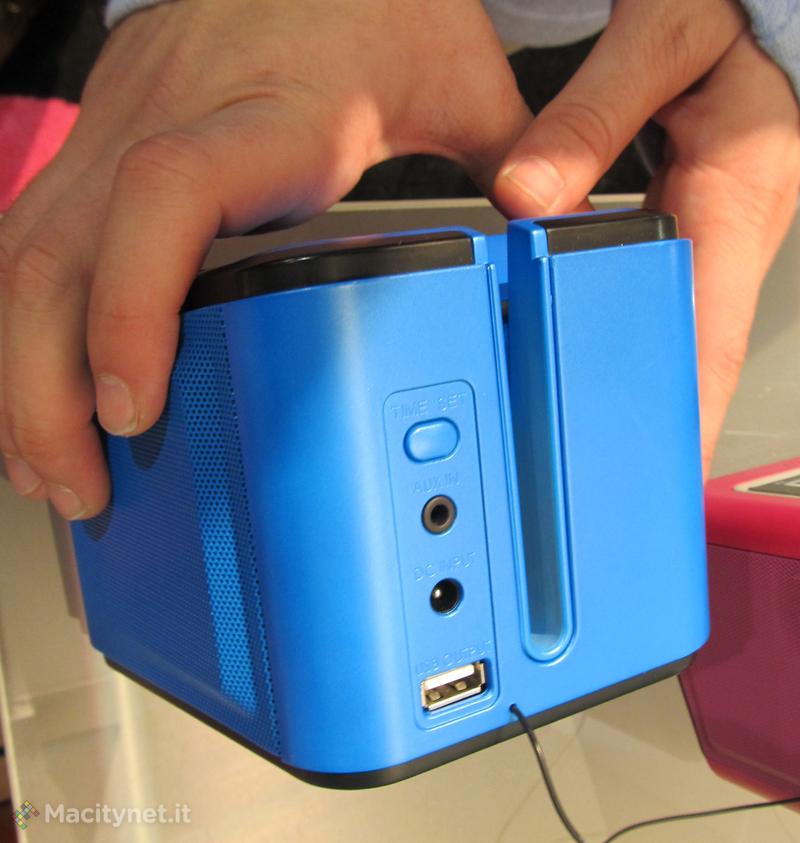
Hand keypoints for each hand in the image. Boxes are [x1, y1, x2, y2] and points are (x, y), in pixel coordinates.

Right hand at [0, 0, 532, 517]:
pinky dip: (26, 321)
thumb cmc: (383, 5)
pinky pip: (34, 236)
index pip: (168, 199)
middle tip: (79, 485)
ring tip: (47, 461)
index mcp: (270, 115)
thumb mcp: (461, 79)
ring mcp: (121, 127)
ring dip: (20, 370)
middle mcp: (171, 118)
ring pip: (26, 255)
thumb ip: (510, 158)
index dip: (132, 308)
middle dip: (45, 388)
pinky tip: (36, 377)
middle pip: (61, 254)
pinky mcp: (103, 139)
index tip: (130, 406)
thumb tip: (547, 230)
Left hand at [492, 0, 799, 476]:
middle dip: (651, 426)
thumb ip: (591, 115)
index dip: (684, 409)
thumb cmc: (729, 22)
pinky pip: (656, 308)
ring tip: (591, 452)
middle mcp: (728, 236)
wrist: (755, 18)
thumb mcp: (662, 39)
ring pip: (674, 339)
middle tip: (604, 482)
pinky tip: (591, 373)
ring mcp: (711, 246)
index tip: (657, 470)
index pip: (710, 329)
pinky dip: (626, 349)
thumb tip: (528, 192)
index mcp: (737, 197)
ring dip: (636, 397)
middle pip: (691, 357)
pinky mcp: (691, 241)